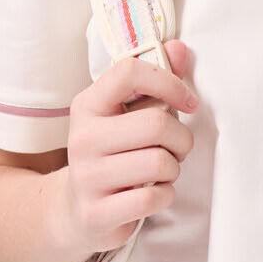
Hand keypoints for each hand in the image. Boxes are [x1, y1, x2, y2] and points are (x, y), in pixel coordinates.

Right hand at [58, 37, 197, 255]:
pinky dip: (165, 195)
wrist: (75, 210)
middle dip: (181, 138)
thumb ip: (155, 81)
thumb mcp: (126, 115)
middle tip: (177, 148)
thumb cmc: (111, 154)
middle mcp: (82, 138)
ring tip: (162, 171)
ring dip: (173, 169)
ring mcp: (86, 177)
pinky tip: (152, 193)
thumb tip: (180, 48)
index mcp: (88, 105)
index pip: (129, 72)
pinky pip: (154, 197)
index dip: (169, 82)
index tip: (187, 102)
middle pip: (156, 124)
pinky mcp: (97, 212)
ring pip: (160, 162)